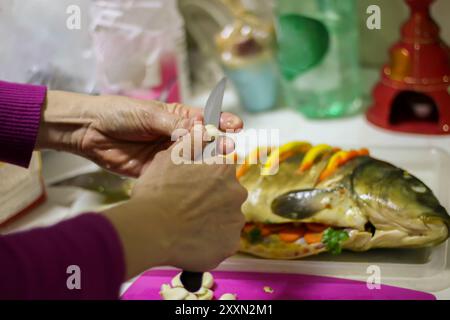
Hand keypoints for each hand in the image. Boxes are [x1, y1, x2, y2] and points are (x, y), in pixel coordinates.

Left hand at [36, 90, 242, 176]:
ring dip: (205, 162)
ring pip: (192, 160)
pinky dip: (187, 178)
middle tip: (229, 147)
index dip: (222, 121)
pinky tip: (197, 181)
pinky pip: (175, 175)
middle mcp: (176, 136)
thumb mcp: (149, 114)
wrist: (90, 131)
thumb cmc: (120, 113)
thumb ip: (174, 124)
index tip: (236, 125)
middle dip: (218, 143)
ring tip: (219, 164)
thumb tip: (199, 132)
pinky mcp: (157, 171)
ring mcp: (168, 155)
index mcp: (177, 117)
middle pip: (203, 141)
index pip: (205, 119)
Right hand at [103, 138, 246, 278]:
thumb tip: (203, 129)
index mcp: (224, 169)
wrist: (151, 230)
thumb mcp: (170, 157)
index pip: (222, 170)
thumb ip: (192, 141)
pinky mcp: (230, 245)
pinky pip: (223, 241)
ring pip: (226, 219)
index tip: (193, 187)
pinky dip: (212, 242)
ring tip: (188, 227)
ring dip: (213, 221)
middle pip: (227, 195)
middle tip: (188, 208)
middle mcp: (236, 192)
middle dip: (212, 200)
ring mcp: (235, 221)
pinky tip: (193, 241)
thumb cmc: (157, 192)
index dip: (206, 178)